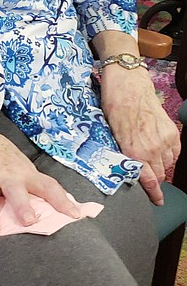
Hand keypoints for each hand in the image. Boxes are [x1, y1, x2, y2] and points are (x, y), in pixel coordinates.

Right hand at [0, 128, 80, 236]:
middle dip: (21, 205)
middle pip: (14, 190)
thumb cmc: (4, 157)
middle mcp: (5, 174)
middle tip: (29, 221)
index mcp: (24, 173)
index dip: (61, 200)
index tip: (74, 215)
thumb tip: (74, 208)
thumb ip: (41, 186)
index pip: (47, 185)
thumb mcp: (24, 166)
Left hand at [100, 65, 179, 204]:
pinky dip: (168, 155)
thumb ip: (122, 151)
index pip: (149, 180)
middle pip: (159, 174)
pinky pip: (174, 152)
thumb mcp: (111, 132)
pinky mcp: (172, 131)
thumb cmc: (112, 105)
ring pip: (167, 164)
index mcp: (134, 151)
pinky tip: (160, 151)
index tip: (157, 202)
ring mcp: (164, 139)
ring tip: (151, 162)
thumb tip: (126, 165)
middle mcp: (152, 148)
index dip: (154, 194)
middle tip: (148, 178)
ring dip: (160, 166)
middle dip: (154, 179)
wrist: (127, 83)